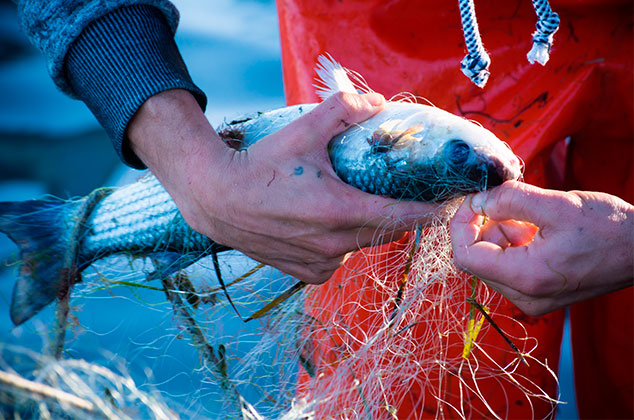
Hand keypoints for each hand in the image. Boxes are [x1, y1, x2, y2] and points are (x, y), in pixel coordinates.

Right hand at [128, 89, 438, 283]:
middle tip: (403, 193)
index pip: (403, 217)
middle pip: (387, 232)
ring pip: (363, 245)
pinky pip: (341, 258)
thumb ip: (342, 111)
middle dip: (400, 214)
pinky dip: (343, 242)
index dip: (431, 211)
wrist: (216, 200)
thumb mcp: (302, 132)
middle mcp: (334, 244)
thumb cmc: (259, 166)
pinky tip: (327, 225)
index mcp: (339, 211)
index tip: (450, 204)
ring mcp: (321, 262)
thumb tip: (377, 103)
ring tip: (356, 203)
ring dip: (368, 227)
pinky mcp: (308, 273)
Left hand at [450, 181, 633, 315]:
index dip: (461, 224)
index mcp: (526, 278)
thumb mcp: (557, 205)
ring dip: (499, 233)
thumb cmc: (609, 228)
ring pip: (492, 262)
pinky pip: (509, 266)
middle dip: (482, 226)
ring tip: (529, 215)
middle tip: (504, 201)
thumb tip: (477, 200)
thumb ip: (509, 200)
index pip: (465, 255)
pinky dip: (512, 243)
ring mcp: (532, 298)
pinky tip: (535, 227)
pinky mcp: (539, 293)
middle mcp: (525, 297)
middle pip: (476, 259)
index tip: (473, 200)